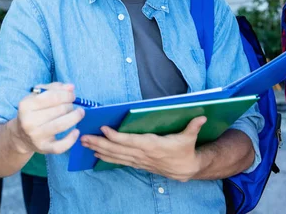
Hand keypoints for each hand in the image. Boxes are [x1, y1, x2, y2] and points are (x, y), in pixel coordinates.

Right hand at [10, 82, 84, 154]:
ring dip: (75, 117)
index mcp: (26, 105)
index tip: (72, 95)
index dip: (66, 94)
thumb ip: (53, 88)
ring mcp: (36, 136)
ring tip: (80, 113)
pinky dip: (71, 139)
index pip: (52, 96)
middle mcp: (29, 121)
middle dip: (70, 105)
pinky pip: (60, 146)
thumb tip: (71, 87)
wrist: (21, 136)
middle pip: (59, 110)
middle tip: (72, 105)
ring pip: (61, 125)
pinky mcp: (43, 148)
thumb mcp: (37, 96)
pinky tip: (76, 131)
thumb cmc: (33, 112)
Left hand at [81, 116, 206, 181]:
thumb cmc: (185, 150)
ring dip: (98, 150)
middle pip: (117, 149)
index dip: (116, 136)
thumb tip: (202, 116)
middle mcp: (142, 154)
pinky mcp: (137, 163)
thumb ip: (193, 126)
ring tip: (84, 143)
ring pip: (115, 156)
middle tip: (83, 136)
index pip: (130, 141)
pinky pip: (118, 161)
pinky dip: (106, 157)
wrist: (186, 169)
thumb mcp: (190, 137)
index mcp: (152, 146)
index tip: (104, 129)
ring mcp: (138, 160)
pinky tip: (95, 153)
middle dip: (99, 143)